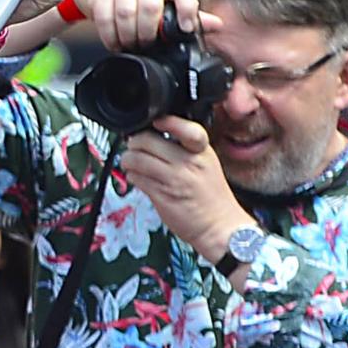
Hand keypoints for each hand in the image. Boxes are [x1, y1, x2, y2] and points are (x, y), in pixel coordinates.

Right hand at [61, 0, 200, 52]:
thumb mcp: (165, 0)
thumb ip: (188, 13)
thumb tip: (217, 25)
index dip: (187, 8)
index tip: (185, 29)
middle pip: (150, 7)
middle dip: (147, 32)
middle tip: (146, 44)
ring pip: (125, 14)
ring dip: (128, 36)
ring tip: (130, 45)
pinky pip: (104, 18)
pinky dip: (110, 36)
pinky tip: (115, 43)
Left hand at [123, 116, 248, 262]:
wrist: (220, 227)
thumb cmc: (212, 198)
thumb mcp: (207, 165)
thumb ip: (185, 151)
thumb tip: (157, 138)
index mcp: (202, 152)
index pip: (186, 129)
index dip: (167, 122)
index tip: (156, 121)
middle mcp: (188, 163)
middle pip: (149, 141)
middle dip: (134, 143)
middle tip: (133, 147)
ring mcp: (173, 179)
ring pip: (137, 159)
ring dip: (128, 160)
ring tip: (131, 163)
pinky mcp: (161, 195)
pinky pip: (137, 179)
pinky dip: (131, 176)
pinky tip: (137, 178)